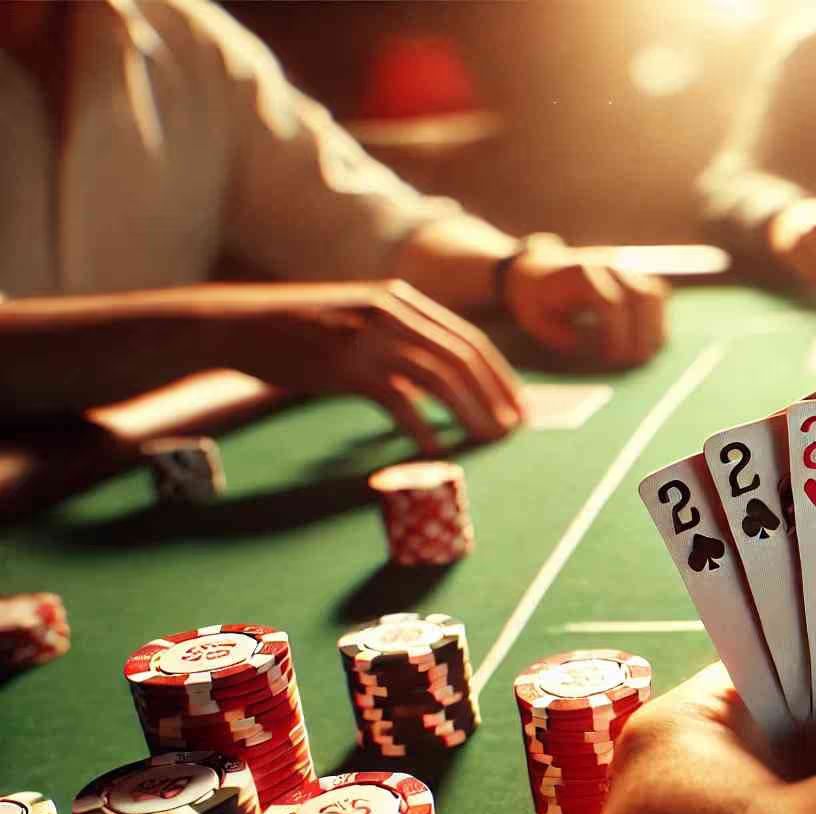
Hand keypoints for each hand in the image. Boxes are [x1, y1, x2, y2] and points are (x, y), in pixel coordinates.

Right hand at [210, 280, 522, 451]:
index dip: (500, 375)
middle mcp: (392, 313)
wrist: (236, 324)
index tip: (517, 404)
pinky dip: (423, 427)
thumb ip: (396, 336)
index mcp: (400, 300)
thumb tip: (435, 377)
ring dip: (471, 413)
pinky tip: (436, 449)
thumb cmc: (297, 329)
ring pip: (440, 379)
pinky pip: (399, 401)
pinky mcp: (346, 366)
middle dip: (496, 396)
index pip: (469, 339)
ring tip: (488, 440)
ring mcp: (369, 338)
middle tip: (513, 430)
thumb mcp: (356, 318)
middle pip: (463, 359)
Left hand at [504, 244, 666, 368]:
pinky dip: (657, 318)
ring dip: (656, 327)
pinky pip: (656, 293)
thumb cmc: (536, 302)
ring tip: (647, 354)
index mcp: (578, 274)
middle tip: (636, 362)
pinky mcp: (633, 273)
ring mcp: (622, 266)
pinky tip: (650, 341)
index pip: (610, 302)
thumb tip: (599, 351)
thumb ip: (566, 337)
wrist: (536, 271)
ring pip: (654, 292)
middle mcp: (605, 264)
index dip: (616, 333)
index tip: (612, 358)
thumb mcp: (538, 324)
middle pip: (640, 294)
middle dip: (643, 332)